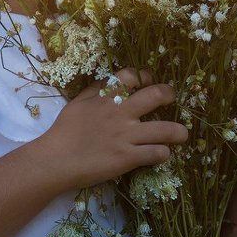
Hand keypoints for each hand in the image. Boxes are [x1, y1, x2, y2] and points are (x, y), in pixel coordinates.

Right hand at [43, 67, 188, 189]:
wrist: (55, 160)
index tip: (148, 82)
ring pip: (165, 129)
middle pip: (155, 95)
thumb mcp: (77, 103)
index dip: (144, 76)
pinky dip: (163, 153)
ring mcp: (126, 136)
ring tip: (181, 134)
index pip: (131, 76)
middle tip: (171, 98)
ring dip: (178, 131)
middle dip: (168, 94)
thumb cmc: (63, 132)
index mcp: (106, 97)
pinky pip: (156, 153)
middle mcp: (120, 113)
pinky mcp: (128, 157)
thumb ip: (95, 91)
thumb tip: (111, 81)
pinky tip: (161, 154)